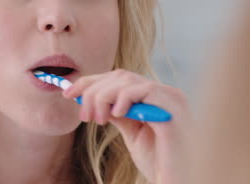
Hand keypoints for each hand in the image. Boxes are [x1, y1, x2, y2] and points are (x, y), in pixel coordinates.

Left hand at [63, 69, 192, 183]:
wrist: (180, 181)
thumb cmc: (161, 162)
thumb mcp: (133, 133)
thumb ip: (120, 114)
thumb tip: (96, 100)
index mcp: (156, 98)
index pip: (121, 79)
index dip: (93, 82)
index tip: (69, 92)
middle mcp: (165, 93)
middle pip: (122, 76)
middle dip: (93, 90)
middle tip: (82, 113)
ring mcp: (171, 98)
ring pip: (129, 81)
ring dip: (103, 97)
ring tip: (96, 119)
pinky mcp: (174, 108)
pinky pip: (145, 90)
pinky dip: (124, 98)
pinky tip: (116, 115)